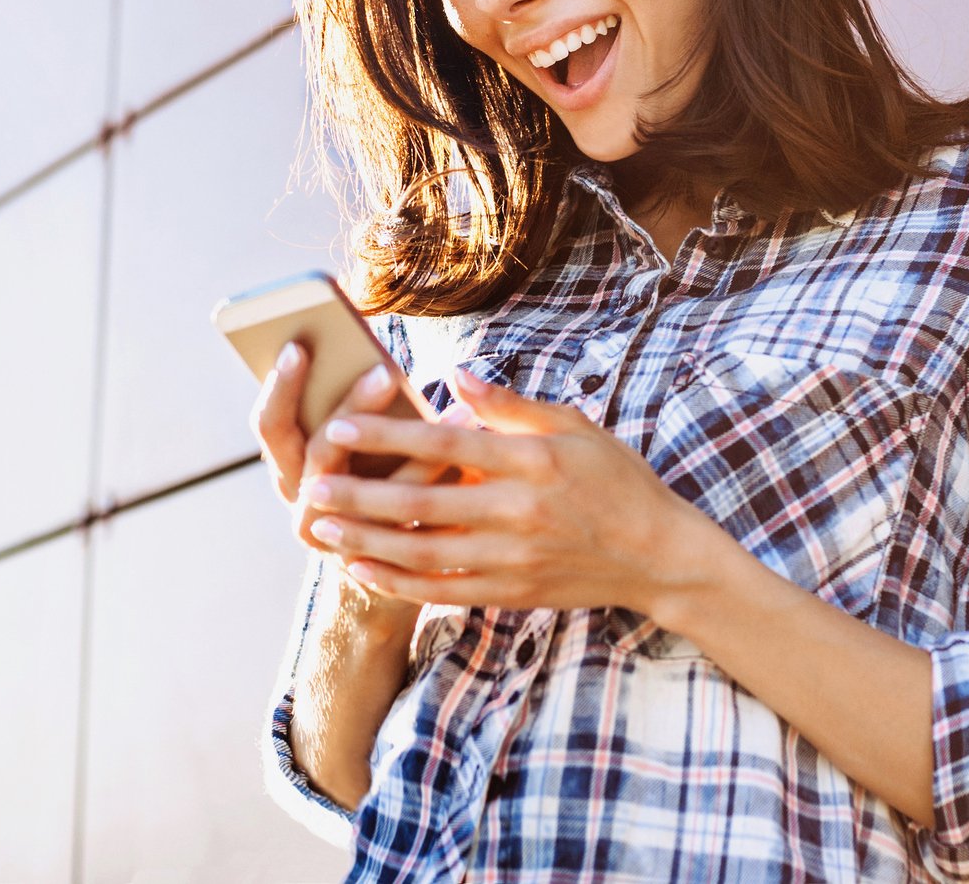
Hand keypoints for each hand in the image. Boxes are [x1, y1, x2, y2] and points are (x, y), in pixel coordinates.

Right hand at [249, 339, 479, 621]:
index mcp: (289, 467)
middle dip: (350, 408)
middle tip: (383, 371)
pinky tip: (469, 446)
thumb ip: (358, 406)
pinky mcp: (378, 560)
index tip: (301, 344)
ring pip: (367, 488)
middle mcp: (304, 502)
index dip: (281, 386)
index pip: (271, 425)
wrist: (388, 579)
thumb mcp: (358, 443)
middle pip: (317, 453)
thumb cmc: (378, 483)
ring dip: (409, 442)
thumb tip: (376, 355)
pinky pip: (407, 518)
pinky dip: (435, 477)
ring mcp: (337, 537)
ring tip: (454, 403)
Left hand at [298, 365, 705, 613]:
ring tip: (321, 528)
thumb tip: (454, 376)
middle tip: (311, 486)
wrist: (657, 554)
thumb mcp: (573, 424)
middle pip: (423, 504)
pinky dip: (398, 583)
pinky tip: (361, 569)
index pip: (447, 443)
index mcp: (533, 460)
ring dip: (367, 541)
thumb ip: (509, 404)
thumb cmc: (615, 479)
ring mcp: (514, 558)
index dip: (389, 434)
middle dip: (361, 495)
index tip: (342, 423)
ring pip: (424, 553)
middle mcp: (519, 512)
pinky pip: (443, 591)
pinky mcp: (511, 592)